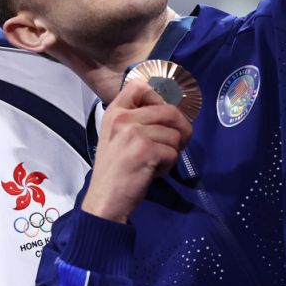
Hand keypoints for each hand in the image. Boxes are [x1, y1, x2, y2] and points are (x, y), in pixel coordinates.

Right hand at [81, 81, 193, 223]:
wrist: (105, 199)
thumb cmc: (114, 170)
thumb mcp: (116, 136)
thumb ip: (136, 120)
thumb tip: (171, 113)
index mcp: (114, 112)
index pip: (140, 86)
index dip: (159, 99)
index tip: (161, 116)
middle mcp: (123, 118)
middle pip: (169, 111)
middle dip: (180, 129)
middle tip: (176, 144)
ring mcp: (134, 133)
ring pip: (174, 135)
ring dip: (171, 151)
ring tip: (153, 162)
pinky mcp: (146, 150)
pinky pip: (173, 152)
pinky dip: (167, 165)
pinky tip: (151, 171)